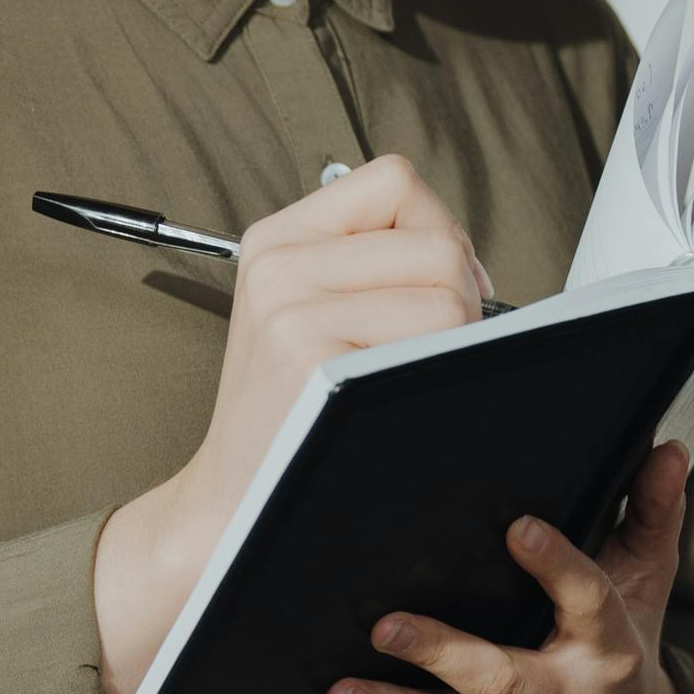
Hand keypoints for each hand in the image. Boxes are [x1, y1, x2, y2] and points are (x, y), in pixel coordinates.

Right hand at [94, 156, 490, 693]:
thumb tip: (464, 258)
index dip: (436, 230)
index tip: (435, 287)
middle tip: (420, 354)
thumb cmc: (287, 423)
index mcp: (274, 242)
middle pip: (437, 241)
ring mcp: (290, 309)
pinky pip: (431, 342)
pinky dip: (436, 375)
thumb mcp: (299, 318)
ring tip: (402, 382)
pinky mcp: (311, 357)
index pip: (395, 182)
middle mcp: (276, 264)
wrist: (229, 511)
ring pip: (445, 291)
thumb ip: (368, 265)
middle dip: (456, 296)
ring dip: (453, 342)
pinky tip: (394, 404)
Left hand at [291, 440, 692, 693]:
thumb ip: (653, 516)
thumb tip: (669, 448)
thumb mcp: (647, 586)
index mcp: (609, 649)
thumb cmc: (625, 655)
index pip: (590, 602)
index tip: (519, 528)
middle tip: (385, 626)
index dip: (558, 566)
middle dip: (444, 655)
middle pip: (504, 680)